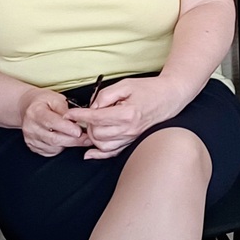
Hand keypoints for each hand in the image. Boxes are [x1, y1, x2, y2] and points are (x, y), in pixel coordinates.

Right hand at [20, 87, 86, 155]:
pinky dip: (61, 148)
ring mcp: (31, 139)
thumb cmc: (44, 102)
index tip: (79, 131)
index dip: (66, 128)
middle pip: (54, 139)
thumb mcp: (56, 98)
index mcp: (35, 112)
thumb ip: (65, 110)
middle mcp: (30, 127)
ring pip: (54, 147)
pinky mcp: (34, 147)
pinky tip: (65, 140)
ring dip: (69, 144)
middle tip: (87, 139)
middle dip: (73, 140)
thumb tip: (77, 119)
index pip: (51, 122)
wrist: (29, 108)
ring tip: (78, 138)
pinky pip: (51, 152)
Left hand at [66, 76, 193, 159]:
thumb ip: (106, 95)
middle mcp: (129, 129)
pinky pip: (113, 153)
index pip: (96, 118)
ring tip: (93, 125)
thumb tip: (92, 107)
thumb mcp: (125, 85)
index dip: (80, 116)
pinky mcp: (132, 141)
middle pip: (97, 134)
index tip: (70, 113)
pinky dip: (99, 154)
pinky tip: (90, 153)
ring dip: (93, 136)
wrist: (169, 97)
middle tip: (87, 114)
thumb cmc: (149, 89)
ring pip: (102, 145)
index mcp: (127, 114)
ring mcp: (131, 138)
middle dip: (87, 124)